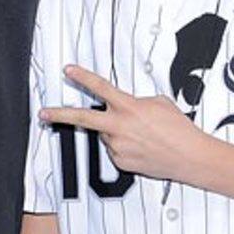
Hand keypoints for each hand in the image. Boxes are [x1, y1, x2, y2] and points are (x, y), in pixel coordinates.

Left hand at [40, 66, 206, 182]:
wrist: (190, 156)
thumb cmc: (179, 130)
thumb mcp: (159, 103)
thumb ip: (137, 102)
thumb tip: (126, 106)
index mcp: (128, 107)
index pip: (100, 87)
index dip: (81, 77)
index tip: (68, 71)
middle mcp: (119, 127)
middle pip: (82, 118)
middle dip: (59, 115)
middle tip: (43, 113)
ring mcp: (118, 146)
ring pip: (106, 135)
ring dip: (115, 132)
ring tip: (140, 134)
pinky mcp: (120, 162)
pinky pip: (115, 150)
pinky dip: (123, 146)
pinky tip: (141, 146)